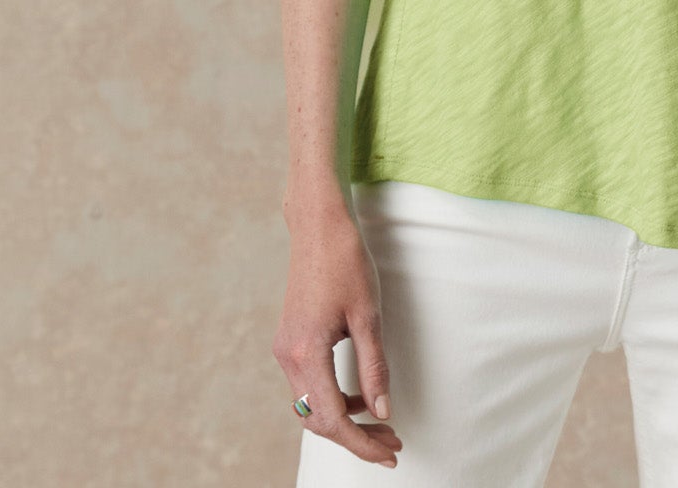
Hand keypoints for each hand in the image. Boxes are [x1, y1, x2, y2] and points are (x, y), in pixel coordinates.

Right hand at [273, 198, 402, 468]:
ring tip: (381, 422)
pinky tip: (359, 395)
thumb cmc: (345, 261)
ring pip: (311, 405)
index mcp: (306, 352)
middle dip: (355, 436)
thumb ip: (374, 366)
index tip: (389, 453)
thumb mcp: (368, 315)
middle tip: (391, 442)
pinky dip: (333, 397)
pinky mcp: (290, 340)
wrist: (319, 225)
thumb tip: (382, 410)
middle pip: (318, 420)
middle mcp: (288, 356)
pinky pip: (308, 384)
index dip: (361, 443)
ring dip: (344, 419)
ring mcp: (285, 349)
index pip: (333, 418)